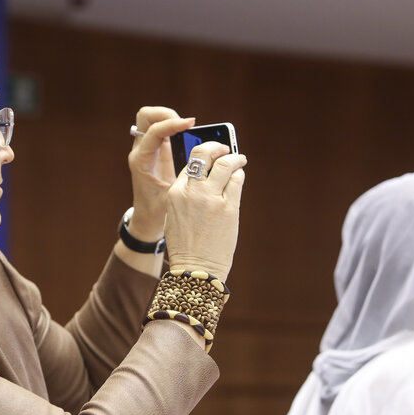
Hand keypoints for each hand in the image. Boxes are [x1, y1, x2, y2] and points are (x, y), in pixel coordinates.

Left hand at [127, 107, 194, 241]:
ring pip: (153, 118)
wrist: (147, 219)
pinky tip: (189, 134)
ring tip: (189, 128)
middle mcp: (140, 151)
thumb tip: (207, 162)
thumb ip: (187, 178)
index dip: (173, 123)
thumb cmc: (159, 210)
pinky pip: (162, 128)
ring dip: (171, 118)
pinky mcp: (155, 149)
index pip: (154, 131)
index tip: (191, 123)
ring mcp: (147, 148)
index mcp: (141, 160)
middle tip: (187, 124)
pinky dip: (175, 125)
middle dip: (167, 113)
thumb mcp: (173, 195)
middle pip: (146, 116)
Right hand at [164, 142, 246, 281]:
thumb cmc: (186, 246)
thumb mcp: (175, 216)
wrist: (196, 269)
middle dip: (216, 145)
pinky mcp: (229, 208)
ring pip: (224, 163)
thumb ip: (185, 195)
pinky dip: (239, 175)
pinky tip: (239, 177)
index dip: (202, 157)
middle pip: (203, 153)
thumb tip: (203, 177)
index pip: (189, 163)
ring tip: (239, 160)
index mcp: (174, 193)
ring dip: (234, 158)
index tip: (210, 155)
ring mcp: (211, 198)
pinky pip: (236, 181)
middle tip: (225, 147)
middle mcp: (191, 191)